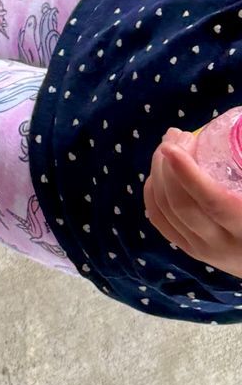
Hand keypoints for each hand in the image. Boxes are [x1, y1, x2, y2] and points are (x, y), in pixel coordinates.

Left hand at [143, 127, 241, 278]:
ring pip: (164, 210)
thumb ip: (241, 165)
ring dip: (157, 172)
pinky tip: (158, 173)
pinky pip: (159, 221)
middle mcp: (220, 244)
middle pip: (180, 203)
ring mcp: (201, 250)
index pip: (211, 201)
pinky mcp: (189, 250)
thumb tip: (238, 134)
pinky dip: (152, 193)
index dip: (188, 173)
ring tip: (168, 145)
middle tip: (176, 136)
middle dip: (168, 164)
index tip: (173, 145)